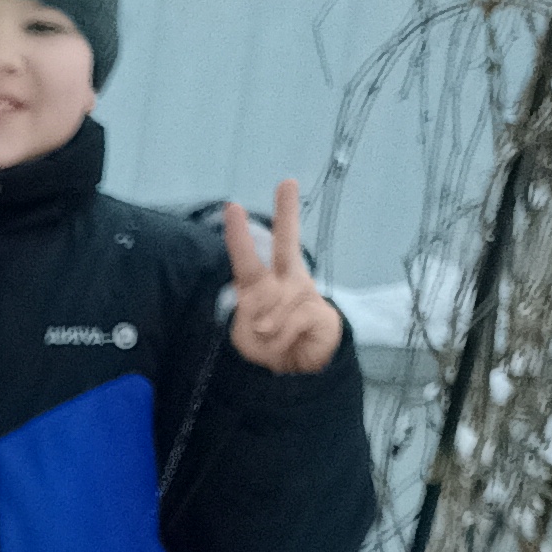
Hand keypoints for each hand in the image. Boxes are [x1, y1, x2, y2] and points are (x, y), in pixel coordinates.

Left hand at [222, 180, 344, 374]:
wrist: (298, 368)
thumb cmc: (269, 344)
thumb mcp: (247, 336)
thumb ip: (250, 321)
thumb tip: (267, 321)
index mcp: (263, 283)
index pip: (249, 257)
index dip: (239, 234)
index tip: (232, 207)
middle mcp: (285, 281)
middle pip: (287, 245)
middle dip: (288, 213)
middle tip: (287, 182)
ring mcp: (304, 294)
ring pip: (277, 304)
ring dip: (268, 331)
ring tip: (273, 341)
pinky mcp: (320, 312)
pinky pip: (291, 323)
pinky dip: (281, 339)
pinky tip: (289, 341)